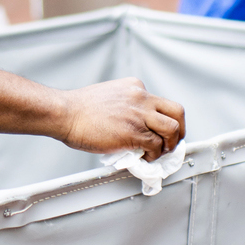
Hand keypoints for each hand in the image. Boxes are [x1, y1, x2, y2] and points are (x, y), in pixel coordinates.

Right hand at [57, 78, 184, 160]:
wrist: (65, 113)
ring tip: (161, 152)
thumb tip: (132, 125)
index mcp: (134, 87)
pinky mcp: (134, 132)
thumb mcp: (108, 96)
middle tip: (172, 141)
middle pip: (177, 112)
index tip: (159, 130)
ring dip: (170, 144)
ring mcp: (139, 115)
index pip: (161, 102)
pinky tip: (145, 157)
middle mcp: (141, 98)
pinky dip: (154, 155)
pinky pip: (156, 146)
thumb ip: (125, 106)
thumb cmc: (79, 108)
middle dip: (179, 129)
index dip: (163, 119)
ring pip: (172, 129)